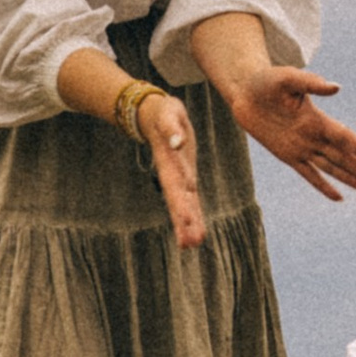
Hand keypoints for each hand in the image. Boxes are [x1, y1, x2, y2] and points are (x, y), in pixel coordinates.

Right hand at [139, 91, 207, 251]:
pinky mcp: (186, 178)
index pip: (175, 185)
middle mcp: (173, 174)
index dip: (181, 203)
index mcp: (169, 162)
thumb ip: (171, 127)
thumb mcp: (167, 113)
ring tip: (193, 244)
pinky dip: (194, 216)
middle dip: (184, 221)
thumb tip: (177, 141)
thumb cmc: (162, 112)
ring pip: (185, 205)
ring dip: (189, 224)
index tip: (185, 221)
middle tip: (189, 244)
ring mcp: (179, 178)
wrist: (157, 115)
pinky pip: (192, 200)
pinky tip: (198, 234)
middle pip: (178, 201)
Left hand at [225, 67, 355, 201]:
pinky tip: (338, 197)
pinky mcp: (287, 155)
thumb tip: (336, 88)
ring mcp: (302, 147)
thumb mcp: (289, 78)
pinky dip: (323, 186)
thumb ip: (312, 84)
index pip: (345, 138)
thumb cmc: (268, 80)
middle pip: (344, 157)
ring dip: (350, 178)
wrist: (245, 91)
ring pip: (331, 168)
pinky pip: (309, 174)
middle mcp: (313, 136)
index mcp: (317, 119)